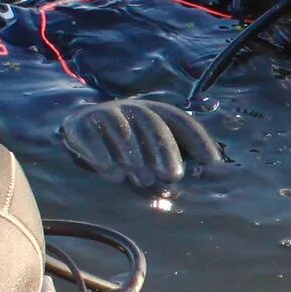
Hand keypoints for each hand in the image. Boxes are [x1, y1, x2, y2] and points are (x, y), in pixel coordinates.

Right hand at [61, 97, 224, 192]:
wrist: (77, 125)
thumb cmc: (123, 146)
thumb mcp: (147, 151)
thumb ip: (167, 164)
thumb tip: (193, 183)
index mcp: (153, 112)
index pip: (180, 121)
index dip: (198, 139)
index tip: (213, 163)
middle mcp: (131, 108)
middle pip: (151, 123)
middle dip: (164, 149)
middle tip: (173, 175)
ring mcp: (105, 114)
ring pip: (122, 131)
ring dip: (133, 155)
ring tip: (141, 179)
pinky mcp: (80, 124)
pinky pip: (92, 137)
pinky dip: (101, 154)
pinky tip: (111, 172)